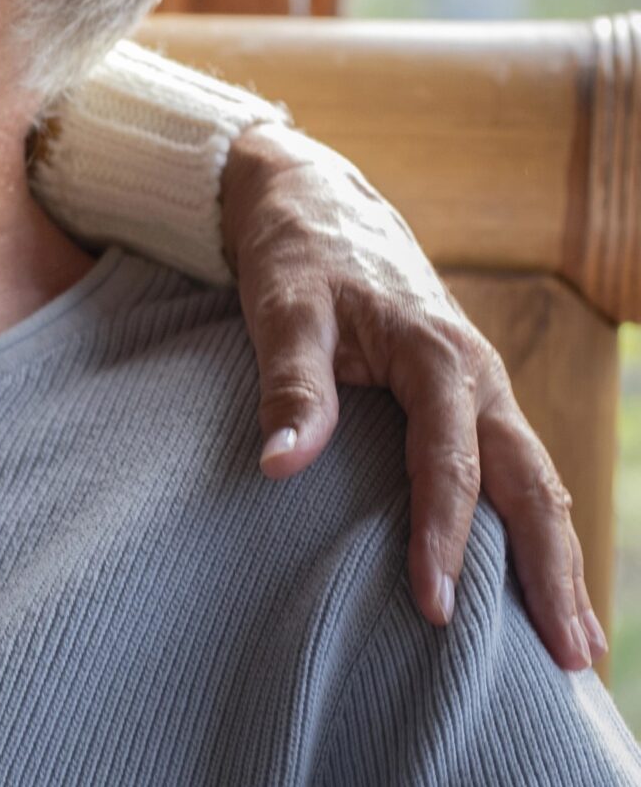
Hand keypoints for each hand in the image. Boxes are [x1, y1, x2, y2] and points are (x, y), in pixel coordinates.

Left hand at [224, 123, 604, 672]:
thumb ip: (290, 384)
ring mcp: (483, 388)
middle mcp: (478, 375)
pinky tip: (543, 584)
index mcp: (437, 353)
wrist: (315, 199)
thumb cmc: (296, 255)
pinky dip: (538, 528)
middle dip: (550, 569)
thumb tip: (281, 467)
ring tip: (577, 646)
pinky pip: (518, 471)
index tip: (437, 608)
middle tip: (566, 658)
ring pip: (538, 482)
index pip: (449, 462)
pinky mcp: (471, 398)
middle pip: (530, 483)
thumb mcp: (282, 306)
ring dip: (560, 560)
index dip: (445, 535)